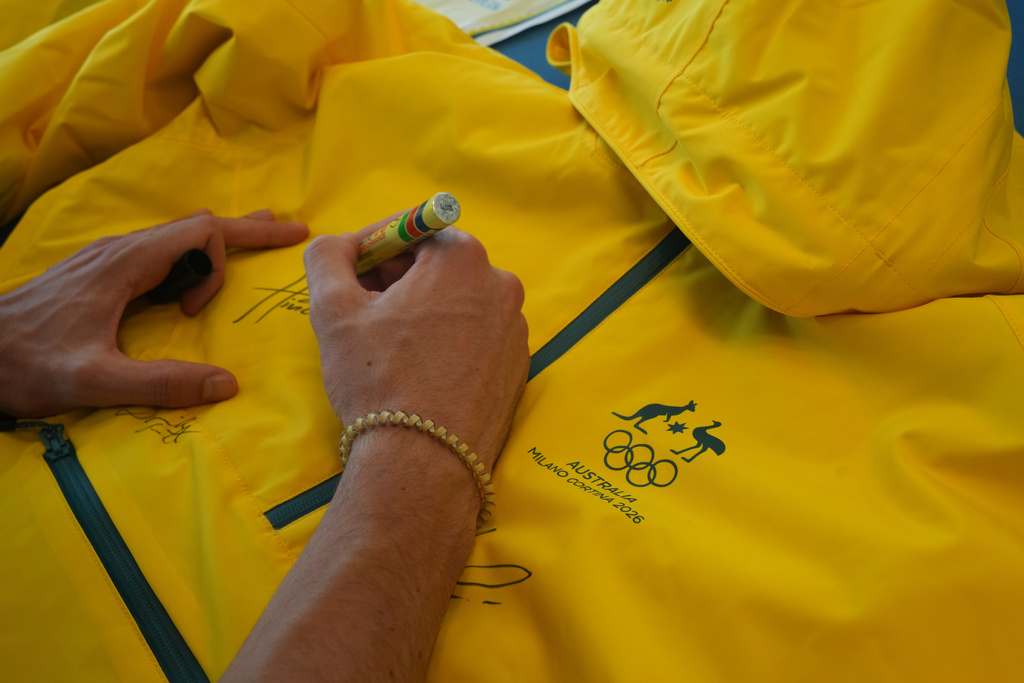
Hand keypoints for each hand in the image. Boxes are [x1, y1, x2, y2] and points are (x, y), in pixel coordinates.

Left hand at [0, 210, 307, 416]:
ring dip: (218, 242)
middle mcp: (120, 250)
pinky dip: (190, 256)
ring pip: (176, 235)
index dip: (219, 266)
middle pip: (196, 225)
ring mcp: (106, 257)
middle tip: (290, 230)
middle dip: (247, 230)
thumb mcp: (94, 381)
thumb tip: (229, 384)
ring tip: (257, 237)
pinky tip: (191, 275)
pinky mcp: (97, 271)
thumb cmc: (26, 363)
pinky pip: (158, 250)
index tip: (195, 314)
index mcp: (127, 264)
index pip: (201, 232)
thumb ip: (162, 383)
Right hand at [303, 226, 528, 471]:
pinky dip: (449, 344)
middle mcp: (500, 285)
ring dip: (423, 314)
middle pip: (439, 267)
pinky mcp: (518, 367)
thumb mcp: (334, 310)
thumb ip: (327, 257)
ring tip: (391, 351)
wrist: (425, 464)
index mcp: (462, 258)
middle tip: (364, 314)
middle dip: (398, 282)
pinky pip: (476, 339)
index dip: (373, 250)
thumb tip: (336, 245)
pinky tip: (422, 374)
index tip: (350, 277)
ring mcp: (516, 329)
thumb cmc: (378, 381)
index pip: (411, 232)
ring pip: (458, 304)